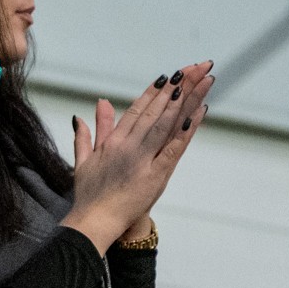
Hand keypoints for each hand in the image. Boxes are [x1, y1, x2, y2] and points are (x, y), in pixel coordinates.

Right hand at [61, 62, 211, 253]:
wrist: (93, 221)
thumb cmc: (90, 194)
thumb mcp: (85, 159)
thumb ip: (90, 132)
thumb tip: (92, 108)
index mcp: (114, 140)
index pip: (139, 108)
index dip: (156, 90)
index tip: (171, 75)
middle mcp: (130, 144)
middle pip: (159, 109)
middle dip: (179, 86)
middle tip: (196, 66)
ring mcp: (144, 157)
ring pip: (169, 121)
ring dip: (188, 98)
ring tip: (203, 78)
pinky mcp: (157, 174)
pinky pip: (176, 146)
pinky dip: (187, 128)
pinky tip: (199, 111)